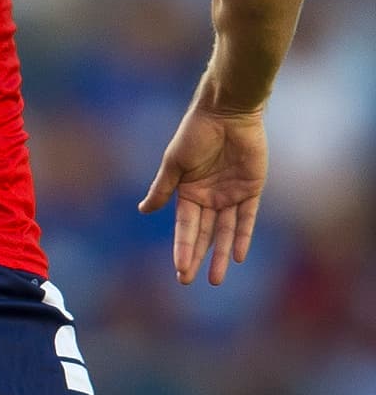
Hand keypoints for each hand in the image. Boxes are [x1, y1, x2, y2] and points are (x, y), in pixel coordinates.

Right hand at [138, 105, 267, 285]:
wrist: (227, 112)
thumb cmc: (195, 133)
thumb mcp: (175, 163)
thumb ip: (163, 188)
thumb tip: (143, 210)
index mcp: (188, 192)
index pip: (185, 227)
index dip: (182, 248)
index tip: (179, 270)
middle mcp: (209, 197)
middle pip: (204, 234)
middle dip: (197, 257)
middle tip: (189, 281)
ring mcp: (231, 195)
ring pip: (226, 232)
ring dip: (221, 255)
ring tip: (216, 279)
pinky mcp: (251, 189)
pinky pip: (247, 219)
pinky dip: (243, 237)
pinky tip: (239, 256)